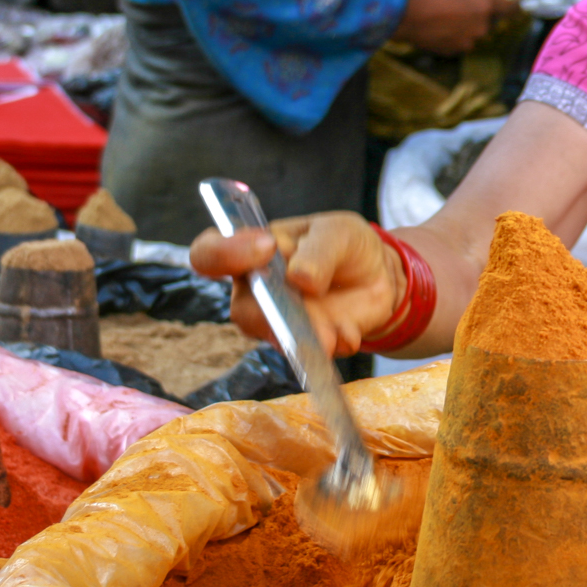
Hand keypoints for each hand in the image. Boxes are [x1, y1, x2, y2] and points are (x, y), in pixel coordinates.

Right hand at [190, 211, 403, 357]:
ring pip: (275, 336)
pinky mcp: (304, 343)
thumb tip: (300, 277)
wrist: (377, 275)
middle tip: (306, 303)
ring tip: (336, 332)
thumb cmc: (343, 245)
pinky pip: (310, 353)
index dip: (223, 253)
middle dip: (275, 314)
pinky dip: (334, 345)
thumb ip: (319, 251)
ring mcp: (277, 321)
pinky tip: (349, 334)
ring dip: (305, 337)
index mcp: (249, 250)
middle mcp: (254, 290)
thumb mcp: (337, 233)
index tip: (265, 249)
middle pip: (243, 310)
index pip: (209, 253)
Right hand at [393, 0, 512, 55]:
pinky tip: (437, 25)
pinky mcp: (453, 51)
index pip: (512, 8)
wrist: (403, 13)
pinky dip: (452, 35)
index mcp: (486, 5)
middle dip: (479, 13)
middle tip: (459, 4)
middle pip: (489, 20)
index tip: (512, 3)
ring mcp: (468, 41)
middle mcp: (481, 27)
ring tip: (444, 14)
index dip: (513, 5)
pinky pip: (459, 41)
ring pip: (473, 32)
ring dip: (465, 25)